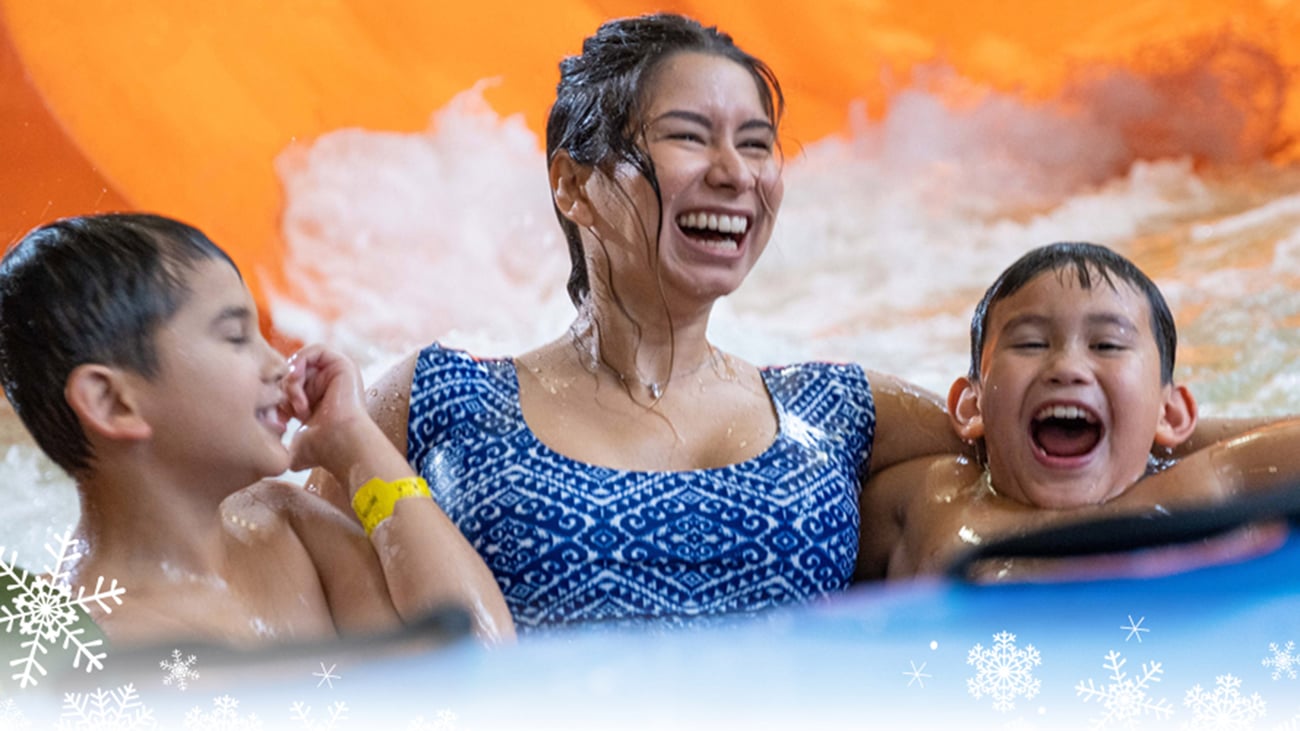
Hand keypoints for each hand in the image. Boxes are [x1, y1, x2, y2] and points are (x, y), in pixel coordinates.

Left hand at [281, 344, 371, 472]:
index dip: (279, 398)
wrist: (340, 443)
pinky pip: (316, 350)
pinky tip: (296, 377)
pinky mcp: (344, 365)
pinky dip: (300, 360)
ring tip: (295, 397)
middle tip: (289, 410)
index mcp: (320, 403)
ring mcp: (337, 375)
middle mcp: (330, 387)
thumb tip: (271, 457)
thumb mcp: (296, 443)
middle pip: (293, 374)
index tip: (280, 417)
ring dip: (292, 378)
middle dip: (284, 390)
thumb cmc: (322, 449)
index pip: (289, 387)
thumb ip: (283, 445)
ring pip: (302, 363)